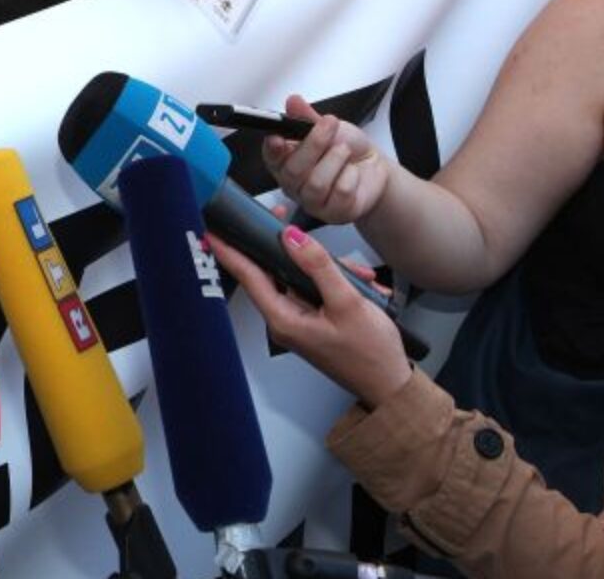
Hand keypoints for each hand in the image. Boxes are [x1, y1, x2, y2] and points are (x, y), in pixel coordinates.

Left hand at [212, 225, 409, 407]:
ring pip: (300, 278)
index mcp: (284, 320)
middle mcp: (285, 321)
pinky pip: (315, 290)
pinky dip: (336, 282)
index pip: (249, 277)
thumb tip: (291, 237)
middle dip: (293, 248)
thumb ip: (318, 266)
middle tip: (288, 220)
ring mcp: (298, 321)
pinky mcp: (312, 321)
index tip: (214, 231)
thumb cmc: (370, 354)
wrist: (389, 384)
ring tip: (359, 277)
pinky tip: (361, 286)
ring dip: (328, 269)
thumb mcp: (347, 302)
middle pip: (274, 272)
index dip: (231, 251)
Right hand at [262, 95, 387, 223]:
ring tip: (345, 150)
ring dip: (335, 160)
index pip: (271, 158)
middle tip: (329, 125)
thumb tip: (293, 102)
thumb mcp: (327, 127)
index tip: (278, 138)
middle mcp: (295, 185)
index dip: (272, 150)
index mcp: (286, 162)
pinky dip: (350, 176)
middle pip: (293, 171)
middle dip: (314, 144)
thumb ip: (307, 116)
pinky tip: (352, 172)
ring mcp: (313, 202)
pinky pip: (339, 192)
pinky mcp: (334, 213)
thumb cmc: (346, 149)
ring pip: (316, 184)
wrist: (373, 168)